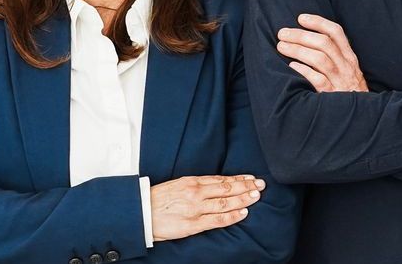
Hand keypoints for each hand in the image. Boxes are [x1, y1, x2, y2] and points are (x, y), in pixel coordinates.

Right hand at [149, 174, 264, 241]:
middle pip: (227, 188)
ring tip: (256, 196)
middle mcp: (196, 193)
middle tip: (260, 185)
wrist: (141, 213)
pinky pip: (217, 219)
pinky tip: (243, 212)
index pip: (221, 179)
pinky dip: (232, 216)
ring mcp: (196, 208)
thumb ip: (196, 185)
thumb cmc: (157, 200)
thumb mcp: (177, 185)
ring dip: (243, 199)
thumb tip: (215, 185)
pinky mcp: (194, 224)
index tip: (251, 177)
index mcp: (192, 181)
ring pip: (226, 202)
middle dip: (246, 186)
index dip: (238, 178)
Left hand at [278, 14, 367, 91]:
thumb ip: (334, 57)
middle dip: (301, 35)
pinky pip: (318, 80)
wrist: (361, 116)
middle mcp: (346, 67)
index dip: (318, 22)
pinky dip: (303, 71)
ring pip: (320, 60)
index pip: (336, 33)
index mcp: (350, 58)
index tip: (300, 18)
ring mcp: (341, 81)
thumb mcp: (347, 71)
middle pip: (324, 44)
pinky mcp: (333, 96)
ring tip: (281, 47)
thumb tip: (307, 40)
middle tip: (282, 33)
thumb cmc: (348, 92)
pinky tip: (291, 66)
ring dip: (298, 50)